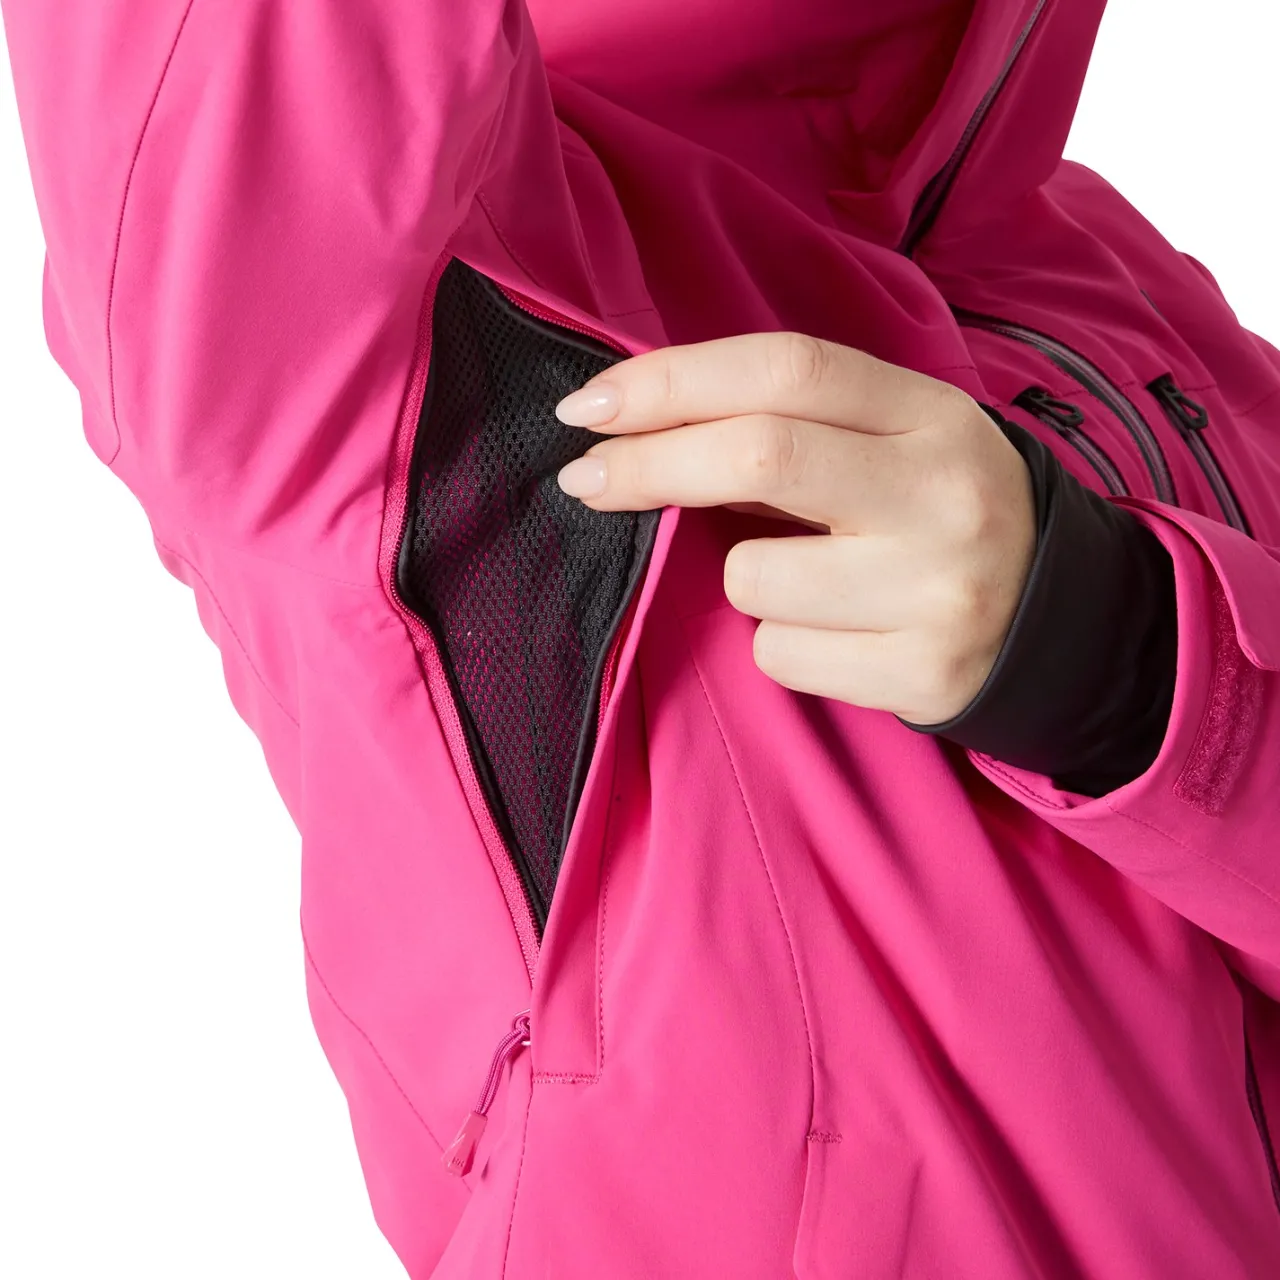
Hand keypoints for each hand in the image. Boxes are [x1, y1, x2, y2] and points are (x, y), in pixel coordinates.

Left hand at [553, 332, 1036, 725]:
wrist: (1062, 621)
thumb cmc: (942, 514)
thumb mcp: (900, 442)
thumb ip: (796, 424)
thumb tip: (646, 427)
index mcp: (932, 417)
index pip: (788, 370)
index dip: (673, 380)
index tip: (592, 405)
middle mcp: (942, 496)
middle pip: (760, 456)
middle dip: (649, 463)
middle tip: (586, 475)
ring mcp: (936, 590)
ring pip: (754, 578)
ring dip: (743, 576)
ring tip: (810, 580)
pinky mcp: (920, 672)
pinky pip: (779, 654)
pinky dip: (781, 641)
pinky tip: (840, 632)